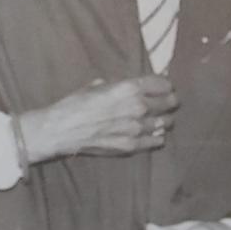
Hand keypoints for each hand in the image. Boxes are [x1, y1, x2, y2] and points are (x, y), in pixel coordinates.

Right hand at [20, 75, 178, 161]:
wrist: (61, 130)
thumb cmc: (75, 104)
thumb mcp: (97, 86)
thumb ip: (118, 86)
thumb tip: (128, 87)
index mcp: (129, 87)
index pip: (163, 84)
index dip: (165, 85)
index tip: (164, 87)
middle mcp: (137, 106)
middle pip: (170, 103)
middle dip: (169, 101)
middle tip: (166, 102)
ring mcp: (136, 128)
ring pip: (166, 123)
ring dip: (164, 120)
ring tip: (159, 119)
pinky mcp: (132, 145)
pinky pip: (156, 141)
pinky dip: (157, 136)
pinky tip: (153, 134)